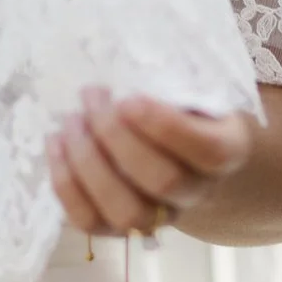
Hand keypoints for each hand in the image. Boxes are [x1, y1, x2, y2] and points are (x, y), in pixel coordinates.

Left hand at [46, 86, 253, 238]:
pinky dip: (65, 184)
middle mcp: (195, 193)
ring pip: (125, 210)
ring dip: (88, 163)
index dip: (166, 127)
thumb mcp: (188, 86)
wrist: (177, 153)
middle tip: (91, 95)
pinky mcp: (117, 228)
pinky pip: (89, 221)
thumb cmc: (180, 106)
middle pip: (162, 181)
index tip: (129, 98)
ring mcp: (157, 218)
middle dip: (117, 136)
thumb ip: (170, 78)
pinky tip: (55, 143)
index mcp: (225, 152)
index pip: (208, 150)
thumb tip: (123, 52)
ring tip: (70, 121)